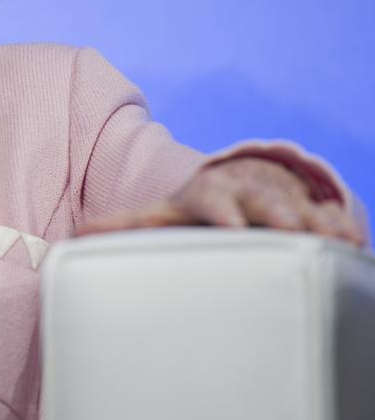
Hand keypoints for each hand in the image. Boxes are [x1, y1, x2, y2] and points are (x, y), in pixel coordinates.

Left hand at [77, 157, 364, 245]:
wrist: (240, 181)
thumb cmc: (193, 207)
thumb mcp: (160, 213)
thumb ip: (121, 226)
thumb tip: (74, 234)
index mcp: (206, 195)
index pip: (211, 199)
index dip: (221, 211)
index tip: (232, 227)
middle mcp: (246, 193)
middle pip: (263, 201)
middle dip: (276, 213)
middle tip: (289, 230)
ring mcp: (282, 199)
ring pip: (302, 208)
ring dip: (314, 222)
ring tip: (332, 238)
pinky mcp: (310, 208)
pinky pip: (331, 216)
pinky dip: (341, 226)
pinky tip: (354, 240)